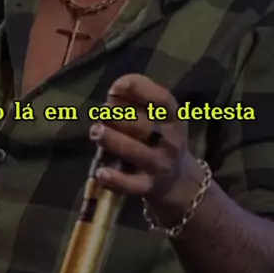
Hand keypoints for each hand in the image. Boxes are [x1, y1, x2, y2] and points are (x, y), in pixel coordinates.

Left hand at [89, 74, 189, 201]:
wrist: (177, 178)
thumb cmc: (159, 137)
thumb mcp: (158, 116)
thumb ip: (138, 101)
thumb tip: (115, 90)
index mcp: (174, 118)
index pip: (162, 100)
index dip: (139, 90)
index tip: (116, 86)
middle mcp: (171, 141)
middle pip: (144, 126)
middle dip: (119, 116)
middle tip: (101, 113)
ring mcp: (160, 164)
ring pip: (136, 151)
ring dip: (113, 140)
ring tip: (96, 131)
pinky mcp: (148, 186)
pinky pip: (131, 184)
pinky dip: (116, 179)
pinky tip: (101, 172)